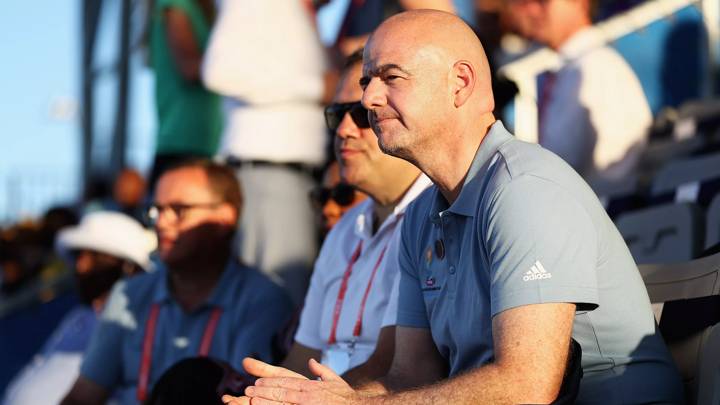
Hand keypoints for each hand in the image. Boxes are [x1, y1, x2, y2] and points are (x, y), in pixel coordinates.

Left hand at [237, 358, 361, 404]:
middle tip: (248, 390)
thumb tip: (311, 362)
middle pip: (281, 391)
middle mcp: (308, 395)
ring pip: (282, 403)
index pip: (286, 382)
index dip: (270, 382)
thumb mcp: (335, 381)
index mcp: (311, 386)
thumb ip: (321, 370)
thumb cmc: (346, 397)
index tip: (257, 382)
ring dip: (266, 401)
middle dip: (263, 391)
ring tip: (252, 400)